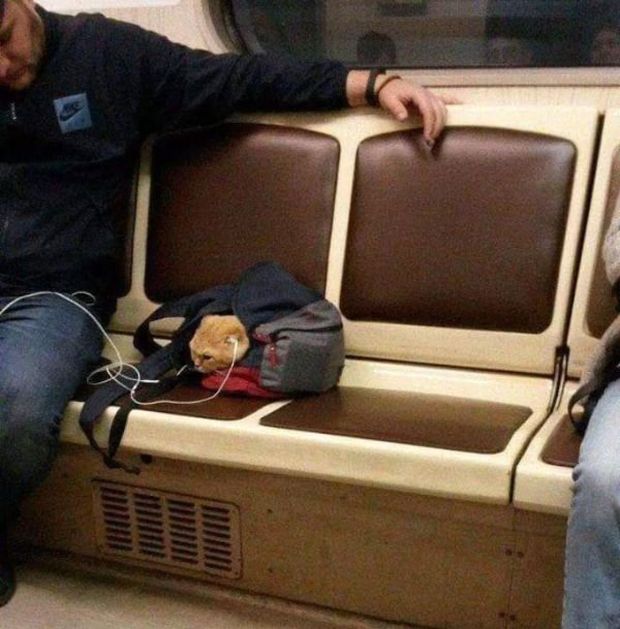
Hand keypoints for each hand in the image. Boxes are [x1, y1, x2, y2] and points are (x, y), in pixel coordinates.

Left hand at [345, 71, 459, 144]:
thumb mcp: (389, 100)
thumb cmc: (388, 93)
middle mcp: (427, 94)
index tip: (427, 137)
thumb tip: (403, 116)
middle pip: (438, 111)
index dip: (429, 124)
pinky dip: (453, 102)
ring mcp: (430, 95)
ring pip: (443, 108)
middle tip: (430, 141)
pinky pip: (444, 99)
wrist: (387, 85)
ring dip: (442, 122)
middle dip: (437, 127)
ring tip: (435, 136)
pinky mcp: (430, 97)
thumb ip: (396, 108)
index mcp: (418, 94)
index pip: (428, 110)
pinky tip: (461, 105)